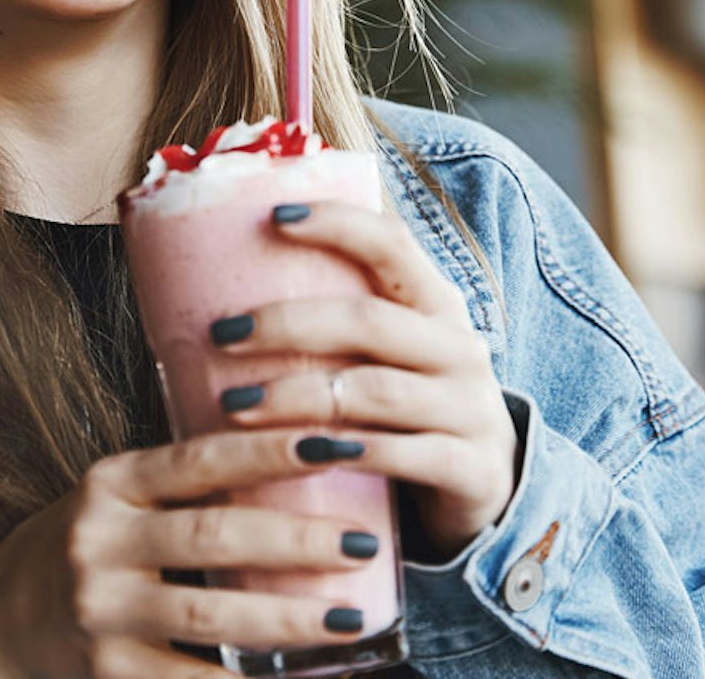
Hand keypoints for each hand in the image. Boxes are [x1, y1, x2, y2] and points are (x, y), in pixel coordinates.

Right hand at [0, 429, 388, 676]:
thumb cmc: (76, 550)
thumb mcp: (112, 499)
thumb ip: (179, 483)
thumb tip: (293, 448)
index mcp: (109, 484)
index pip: (201, 458)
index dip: (272, 449)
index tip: (338, 442)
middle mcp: (99, 542)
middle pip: (215, 535)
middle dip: (298, 540)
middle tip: (363, 543)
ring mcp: (101, 612)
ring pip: (211, 612)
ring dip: (289, 617)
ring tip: (352, 618)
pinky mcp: (107, 674)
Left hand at [213, 201, 516, 559]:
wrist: (487, 486)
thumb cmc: (408, 406)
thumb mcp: (387, 356)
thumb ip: (336, 322)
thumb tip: (217, 283)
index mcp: (436, 304)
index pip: (392, 244)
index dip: (338, 224)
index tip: (273, 218)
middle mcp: (459, 347)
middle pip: (369, 321)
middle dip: (288, 324)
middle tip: (221, 334)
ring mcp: (471, 409)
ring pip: (377, 393)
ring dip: (299, 396)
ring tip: (235, 404)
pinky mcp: (473, 470)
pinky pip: (406, 457)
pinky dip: (352, 453)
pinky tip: (303, 457)